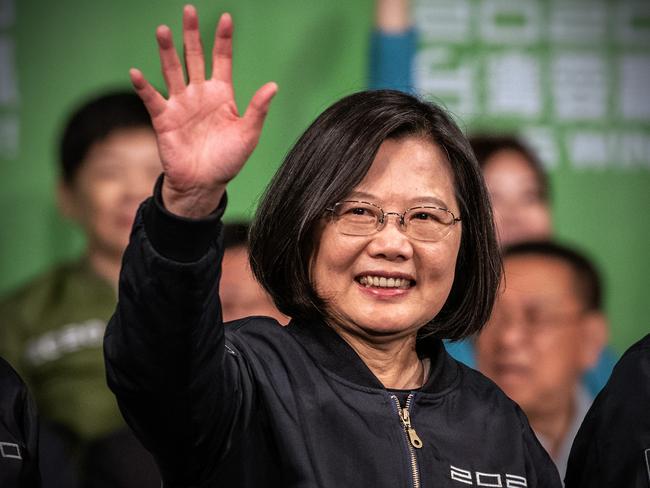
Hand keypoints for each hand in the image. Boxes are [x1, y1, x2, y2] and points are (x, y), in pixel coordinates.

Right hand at [131, 5, 277, 216]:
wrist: (204, 184)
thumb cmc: (227, 160)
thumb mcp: (248, 135)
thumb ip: (258, 110)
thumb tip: (273, 85)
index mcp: (222, 95)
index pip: (222, 60)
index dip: (224, 40)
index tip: (226, 18)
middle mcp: (199, 94)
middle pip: (194, 58)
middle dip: (192, 35)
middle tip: (189, 10)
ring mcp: (180, 105)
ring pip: (172, 71)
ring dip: (167, 52)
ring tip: (163, 30)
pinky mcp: (164, 119)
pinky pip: (152, 99)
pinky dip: (143, 86)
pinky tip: (136, 72)